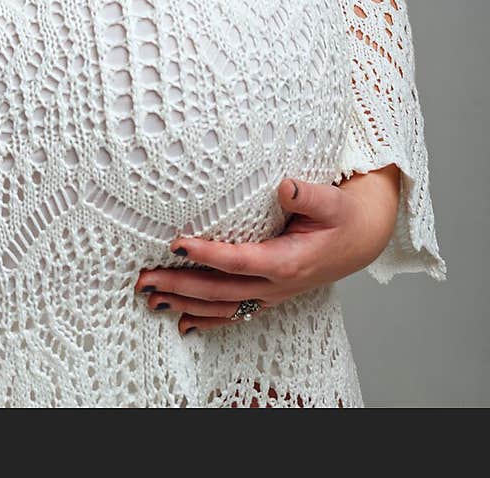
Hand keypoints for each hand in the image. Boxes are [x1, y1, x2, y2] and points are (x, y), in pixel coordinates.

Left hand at [134, 169, 400, 333]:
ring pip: (221, 306)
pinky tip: (183, 323)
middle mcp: (276, 284)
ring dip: (184, 303)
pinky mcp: (268, 294)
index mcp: (288, 260)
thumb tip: (285, 185)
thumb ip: (309, 195)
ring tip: (151, 297)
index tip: (176, 243)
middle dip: (180, 286)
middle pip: (220, 290)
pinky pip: (233, 313)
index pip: (238, 260)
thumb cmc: (344, 216)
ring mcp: (271, 293)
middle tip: (145, 278)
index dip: (206, 253)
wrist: (362, 238)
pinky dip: (207, 320)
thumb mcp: (332, 200)